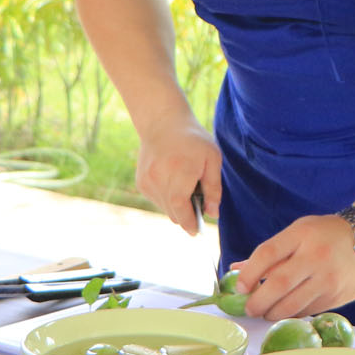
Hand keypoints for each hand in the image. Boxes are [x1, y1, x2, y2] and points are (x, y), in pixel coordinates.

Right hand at [135, 118, 221, 234]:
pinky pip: (157, 200)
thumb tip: (212, 214)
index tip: (196, 231)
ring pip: (165, 207)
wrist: (163, 123)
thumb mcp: (212, 159)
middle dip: (186, 215)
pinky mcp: (141, 182)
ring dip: (177, 206)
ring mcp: (147, 181)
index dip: (188, 222)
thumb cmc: (193, 140)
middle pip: (173, 211)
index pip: (180, 207)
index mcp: (179, 171)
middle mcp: (159, 178)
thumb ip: (213, 188)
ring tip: (186, 187)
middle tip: (198, 208)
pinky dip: (168, 198)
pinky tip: (174, 182)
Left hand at [233, 214, 354, 319]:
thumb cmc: (325, 236)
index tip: (239, 287)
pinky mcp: (337, 296)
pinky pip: (307, 311)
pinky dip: (293, 314)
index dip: (249, 273)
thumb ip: (270, 252)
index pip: (268, 253)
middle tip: (249, 308)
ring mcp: (328, 278)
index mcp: (302, 235)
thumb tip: (237, 271)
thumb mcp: (298, 233)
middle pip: (279, 284)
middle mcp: (316, 256)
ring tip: (265, 312)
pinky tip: (288, 309)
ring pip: (292, 304)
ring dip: (273, 313)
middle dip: (258, 301)